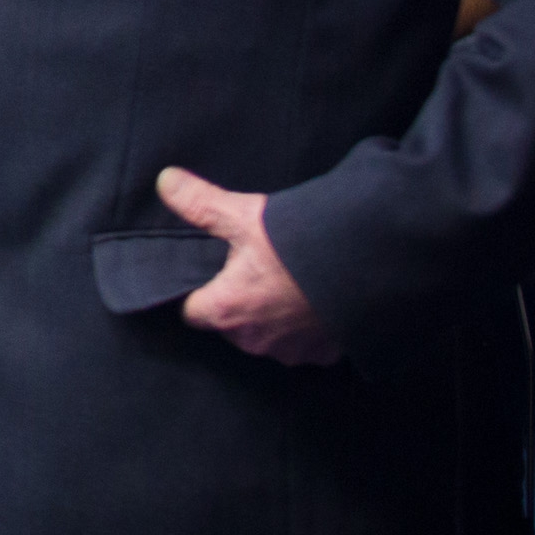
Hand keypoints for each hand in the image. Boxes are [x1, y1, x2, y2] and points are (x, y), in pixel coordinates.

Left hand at [159, 166, 340, 365]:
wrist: (370, 267)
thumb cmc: (299, 246)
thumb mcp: (244, 217)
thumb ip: (199, 203)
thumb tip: (164, 181)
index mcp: (227, 312)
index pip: (192, 313)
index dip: (194, 292)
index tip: (204, 273)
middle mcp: (256, 341)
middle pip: (229, 325)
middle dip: (236, 300)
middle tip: (249, 268)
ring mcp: (293, 351)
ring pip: (267, 336)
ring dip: (271, 314)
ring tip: (282, 281)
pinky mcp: (325, 353)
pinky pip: (303, 342)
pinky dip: (304, 325)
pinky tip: (312, 299)